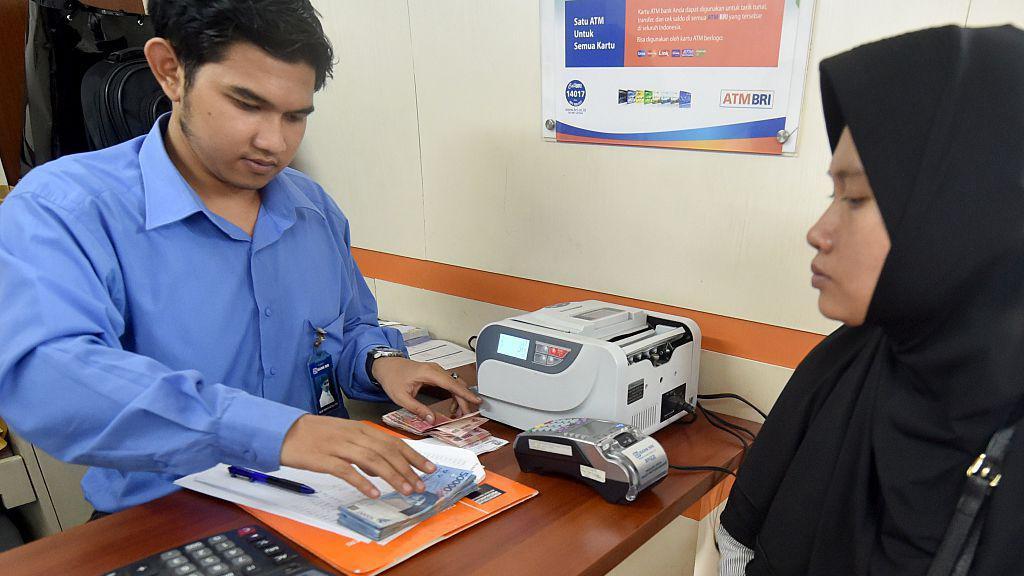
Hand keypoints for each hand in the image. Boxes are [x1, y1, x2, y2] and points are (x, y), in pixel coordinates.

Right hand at [280, 414, 434, 497]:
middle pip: (387, 451)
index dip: (414, 455)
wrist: (284, 431)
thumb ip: (364, 449)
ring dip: (392, 476)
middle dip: (408, 469)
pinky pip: (347, 471)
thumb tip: (382, 468)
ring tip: (405, 490)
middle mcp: (354, 435)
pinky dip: (363, 482)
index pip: (393, 442)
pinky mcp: (324, 459)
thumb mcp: (344, 437)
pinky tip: (374, 493)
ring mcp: (340, 446)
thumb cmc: (315, 435)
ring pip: (373, 460)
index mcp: (361, 429)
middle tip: (421, 484)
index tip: (429, 467)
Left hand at [372, 357, 481, 424]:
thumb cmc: (392, 377)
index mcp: (429, 373)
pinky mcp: (435, 373)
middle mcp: (435, 370)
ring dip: (460, 398)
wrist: (386, 365)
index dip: (465, 394)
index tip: (476, 401)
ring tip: (459, 413)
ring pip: (455, 384)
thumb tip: (431, 420)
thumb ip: (417, 409)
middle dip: (464, 400)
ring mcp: (436, 370)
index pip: (452, 384)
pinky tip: (452, 405)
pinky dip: (454, 394)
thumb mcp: (401, 397)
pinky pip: (450, 383)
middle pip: (457, 384)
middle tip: (467, 415)